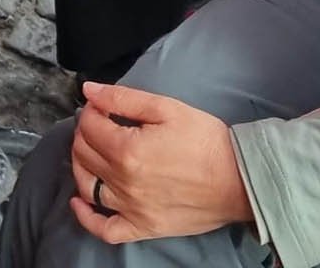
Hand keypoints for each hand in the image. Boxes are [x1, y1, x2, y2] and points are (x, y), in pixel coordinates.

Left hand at [68, 82, 252, 242]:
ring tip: (92, 153)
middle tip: (100, 125)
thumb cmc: (206, 141)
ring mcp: (131, 209)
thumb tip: (88, 91)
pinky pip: (105, 230)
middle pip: (84, 154)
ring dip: (81, 166)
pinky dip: (87, 217)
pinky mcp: (143, 227)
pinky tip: (80, 202)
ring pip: (87, 186)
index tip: (102, 107)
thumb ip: (123, 98)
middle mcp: (123, 182)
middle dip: (86, 133)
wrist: (239, 180)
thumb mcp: (166, 108)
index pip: (89, 126)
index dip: (91, 111)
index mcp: (127, 149)